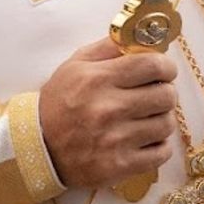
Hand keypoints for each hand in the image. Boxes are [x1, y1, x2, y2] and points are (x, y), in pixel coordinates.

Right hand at [40, 37, 178, 188]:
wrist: (37, 148)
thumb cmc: (58, 102)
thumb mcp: (75, 65)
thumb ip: (109, 47)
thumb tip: (143, 37)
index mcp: (98, 79)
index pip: (153, 65)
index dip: (166, 66)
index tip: (164, 71)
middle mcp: (108, 109)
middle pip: (166, 95)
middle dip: (165, 92)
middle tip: (156, 94)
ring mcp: (114, 141)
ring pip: (166, 124)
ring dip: (162, 119)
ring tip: (148, 118)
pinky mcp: (118, 166)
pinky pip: (161, 153)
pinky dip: (159, 146)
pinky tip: (146, 139)